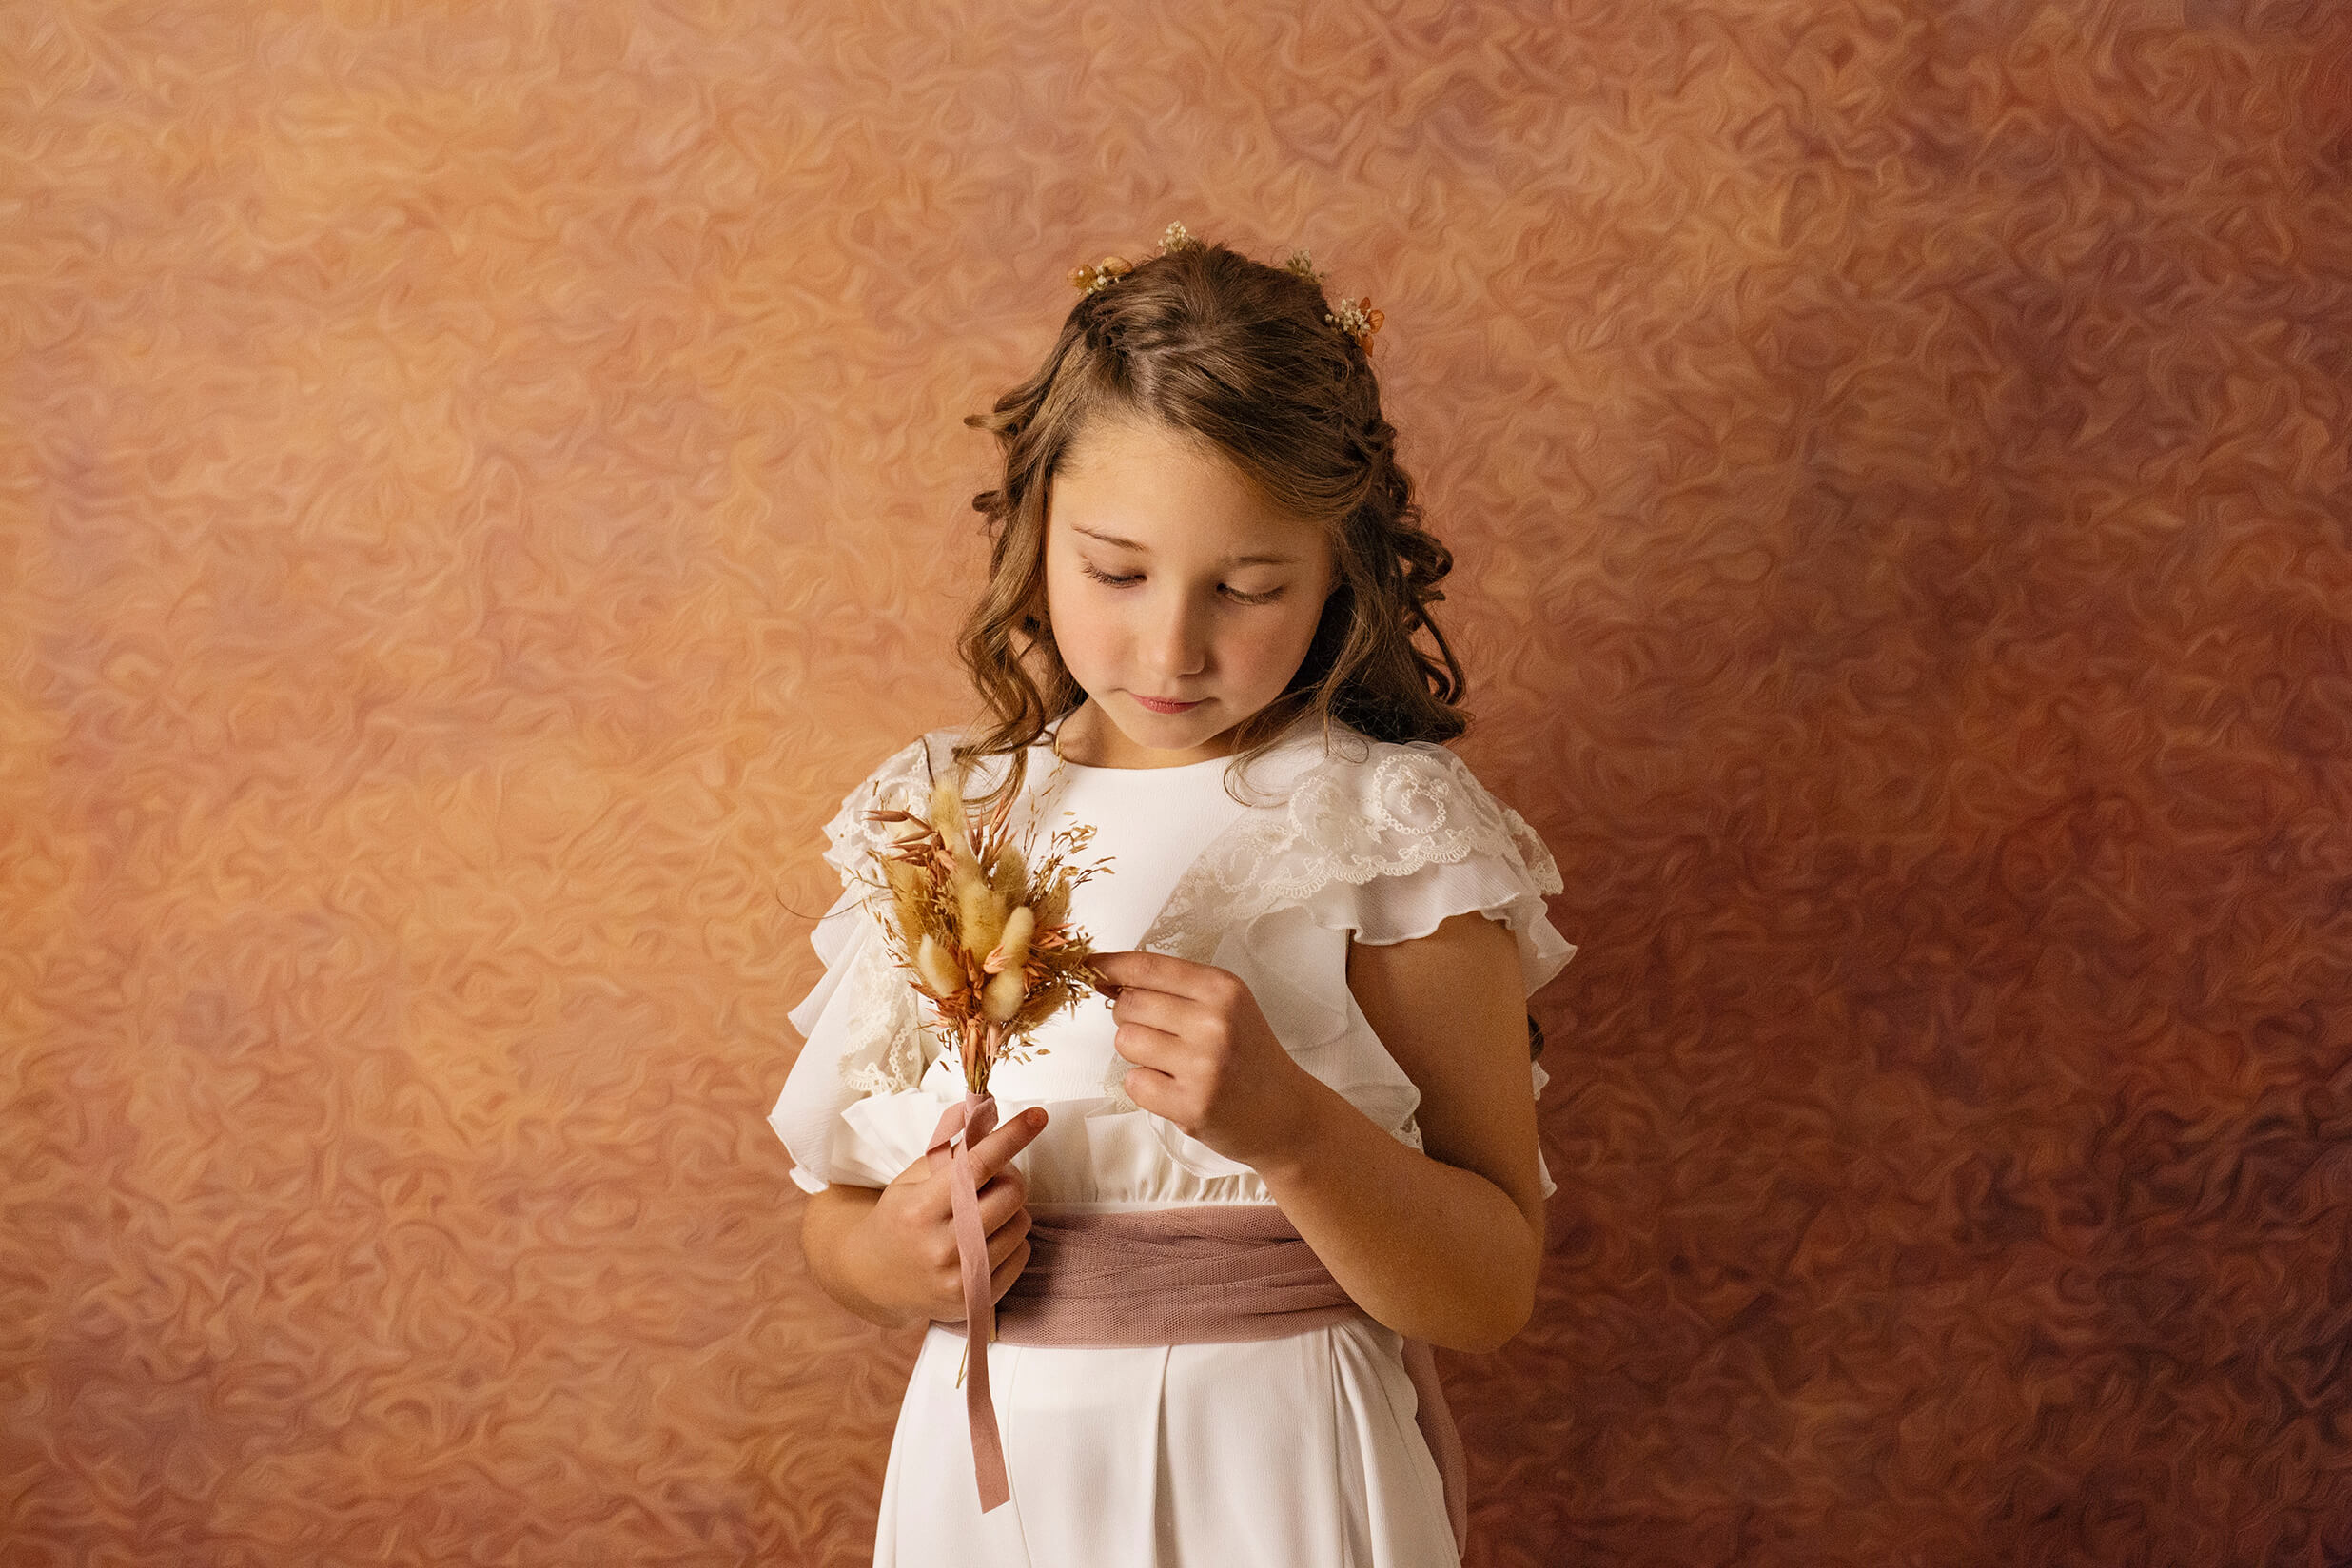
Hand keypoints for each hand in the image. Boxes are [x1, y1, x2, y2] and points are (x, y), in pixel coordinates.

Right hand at [853, 1106, 1047, 1326]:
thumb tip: (984, 1117)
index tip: (1038, 1115)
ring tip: (984, 1212)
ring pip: (1021, 1223)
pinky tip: (987, 1239)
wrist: (873, 1279)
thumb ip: (950, 1153)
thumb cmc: (898, 1219)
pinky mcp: (975, 1299)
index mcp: (920, 1209)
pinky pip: (1022, 1254)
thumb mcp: (912, 1180)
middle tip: (992, 1178)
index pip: (977, 1165)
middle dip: (1010, 1176)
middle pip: (1010, 1194)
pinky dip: (1012, 1239)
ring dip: (1011, 1210)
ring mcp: (960, 1278)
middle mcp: (940, 1246)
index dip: (1011, 1136)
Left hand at [1091, 950, 1317, 1171]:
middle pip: (1128, 1004)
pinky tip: (1176, 1089)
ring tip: (1172, 1063)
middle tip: (1160, 1034)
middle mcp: (1214, 1022)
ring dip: (1138, 1053)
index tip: (1088, 966)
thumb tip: (1108, 979)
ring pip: (1125, 1042)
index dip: (1110, 965)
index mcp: (1223, 989)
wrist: (1286, 1114)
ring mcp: (1202, 1066)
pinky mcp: (1190, 1106)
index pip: (1148, 967)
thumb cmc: (1250, 1056)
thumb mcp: (1227, 1007)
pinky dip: (1146, 1087)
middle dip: (1130, 1018)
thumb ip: (1175, 989)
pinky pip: (1134, 1083)